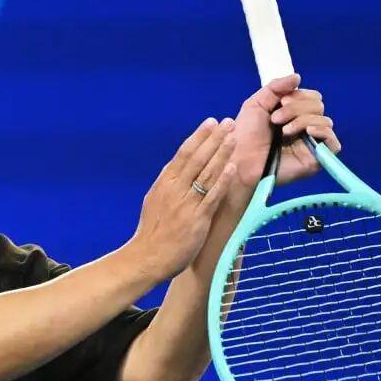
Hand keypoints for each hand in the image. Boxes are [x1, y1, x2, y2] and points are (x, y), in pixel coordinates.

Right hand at [127, 117, 237, 281]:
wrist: (147, 257)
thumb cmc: (152, 233)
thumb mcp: (155, 202)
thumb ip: (169, 186)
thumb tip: (180, 171)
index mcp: (164, 184)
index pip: (183, 154)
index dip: (198, 137)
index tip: (210, 122)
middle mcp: (174, 190)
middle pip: (196, 158)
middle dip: (214, 139)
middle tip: (227, 122)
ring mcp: (186, 204)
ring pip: (206, 173)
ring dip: (221, 154)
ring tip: (233, 138)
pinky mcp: (197, 219)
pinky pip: (212, 196)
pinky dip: (222, 181)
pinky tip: (232, 168)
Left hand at [230, 74, 342, 187]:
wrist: (240, 160)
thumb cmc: (245, 135)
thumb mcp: (256, 104)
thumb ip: (276, 87)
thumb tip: (298, 76)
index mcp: (293, 114)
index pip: (312, 97)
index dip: (299, 96)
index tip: (280, 102)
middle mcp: (305, 127)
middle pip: (319, 106)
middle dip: (297, 108)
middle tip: (276, 119)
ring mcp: (312, 143)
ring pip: (325, 121)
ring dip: (303, 120)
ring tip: (283, 131)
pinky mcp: (316, 159)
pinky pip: (334, 143)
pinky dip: (322, 132)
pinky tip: (307, 132)